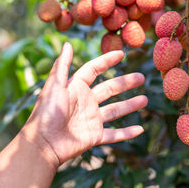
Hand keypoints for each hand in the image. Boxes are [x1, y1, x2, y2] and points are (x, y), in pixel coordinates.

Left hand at [21, 42, 146, 166]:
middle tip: (141, 77)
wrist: (42, 145)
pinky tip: (140, 129)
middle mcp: (86, 102)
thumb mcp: (54, 86)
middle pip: (110, 89)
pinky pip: (114, 134)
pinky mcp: (94, 136)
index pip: (94, 70)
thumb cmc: (45, 114)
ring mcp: (92, 119)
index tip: (121, 54)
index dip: (107, 61)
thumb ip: (62, 65)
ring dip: (131, 105)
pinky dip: (127, 133)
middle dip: (125, 83)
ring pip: (116, 110)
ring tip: (145, 99)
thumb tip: (68, 43)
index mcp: (76, 88)